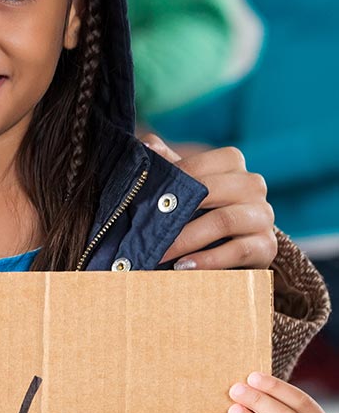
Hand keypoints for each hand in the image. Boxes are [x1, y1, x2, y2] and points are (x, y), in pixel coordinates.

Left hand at [143, 136, 276, 269]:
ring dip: (187, 239)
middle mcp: (252, 186)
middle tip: (146, 230)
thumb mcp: (182, 184)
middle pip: (215, 191)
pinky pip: (239, 250)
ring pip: (225, 221)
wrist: (226, 246)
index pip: (204, 165)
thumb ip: (166, 163)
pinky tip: (183, 266)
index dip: (175, 179)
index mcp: (232, 165)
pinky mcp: (266, 245)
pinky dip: (209, 260)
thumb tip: (147, 145)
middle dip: (177, 212)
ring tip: (161, 253)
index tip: (147, 196)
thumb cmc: (197, 207)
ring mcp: (263, 215)